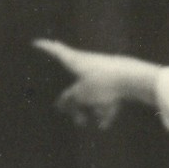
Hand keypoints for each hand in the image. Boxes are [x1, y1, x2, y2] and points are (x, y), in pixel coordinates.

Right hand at [34, 38, 160, 129]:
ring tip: (92, 123)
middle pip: (76, 83)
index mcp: (75, 60)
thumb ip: (69, 101)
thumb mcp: (81, 95)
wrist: (133, 78)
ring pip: (92, 92)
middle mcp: (87, 63)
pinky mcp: (116, 79)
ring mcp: (103, 70)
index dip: (45, 48)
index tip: (35, 42)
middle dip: (76, 103)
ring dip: (91, 108)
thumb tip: (59, 104)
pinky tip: (104, 125)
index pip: (56, 51)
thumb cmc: (102, 83)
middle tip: (77, 120)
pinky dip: (105, 109)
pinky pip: (106, 96)